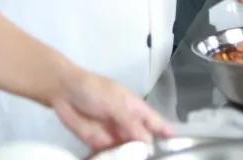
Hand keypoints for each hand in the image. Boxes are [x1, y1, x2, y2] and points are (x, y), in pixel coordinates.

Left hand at [50, 66, 171, 150]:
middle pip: (143, 142)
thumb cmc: (93, 90)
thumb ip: (130, 122)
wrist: (64, 93)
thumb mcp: (115, 102)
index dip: (167, 134)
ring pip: (128, 152)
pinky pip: (110, 156)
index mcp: (136, 109)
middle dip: (148, 153)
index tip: (178, 147)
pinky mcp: (100, 145)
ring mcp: (115, 136)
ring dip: (132, 158)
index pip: (156, 123)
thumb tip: (147, 141)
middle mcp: (128, 124)